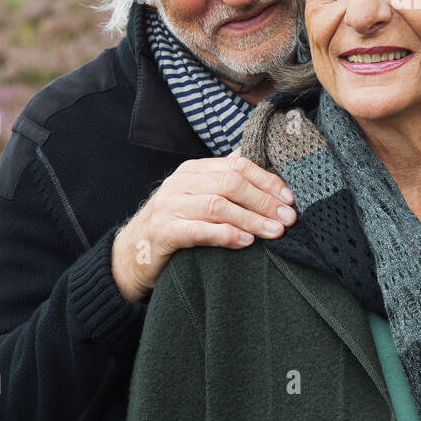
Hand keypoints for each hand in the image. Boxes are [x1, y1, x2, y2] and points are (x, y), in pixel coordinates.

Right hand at [112, 152, 295, 301]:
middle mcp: (180, 183)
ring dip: (251, 218)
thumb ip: (224, 181)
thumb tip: (258, 163)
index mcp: (194, 170)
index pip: (237, 166)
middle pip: (230, 183)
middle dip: (264, 200)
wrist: (129, 256)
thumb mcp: (197, 197)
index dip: (267, 180)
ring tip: (274, 231)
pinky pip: (198, 230)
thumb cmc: (174, 226)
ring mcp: (169, 206)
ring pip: (217, 205)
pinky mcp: (163, 233)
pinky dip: (225, 234)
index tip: (290, 198)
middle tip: (289, 218)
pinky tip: (245, 241)